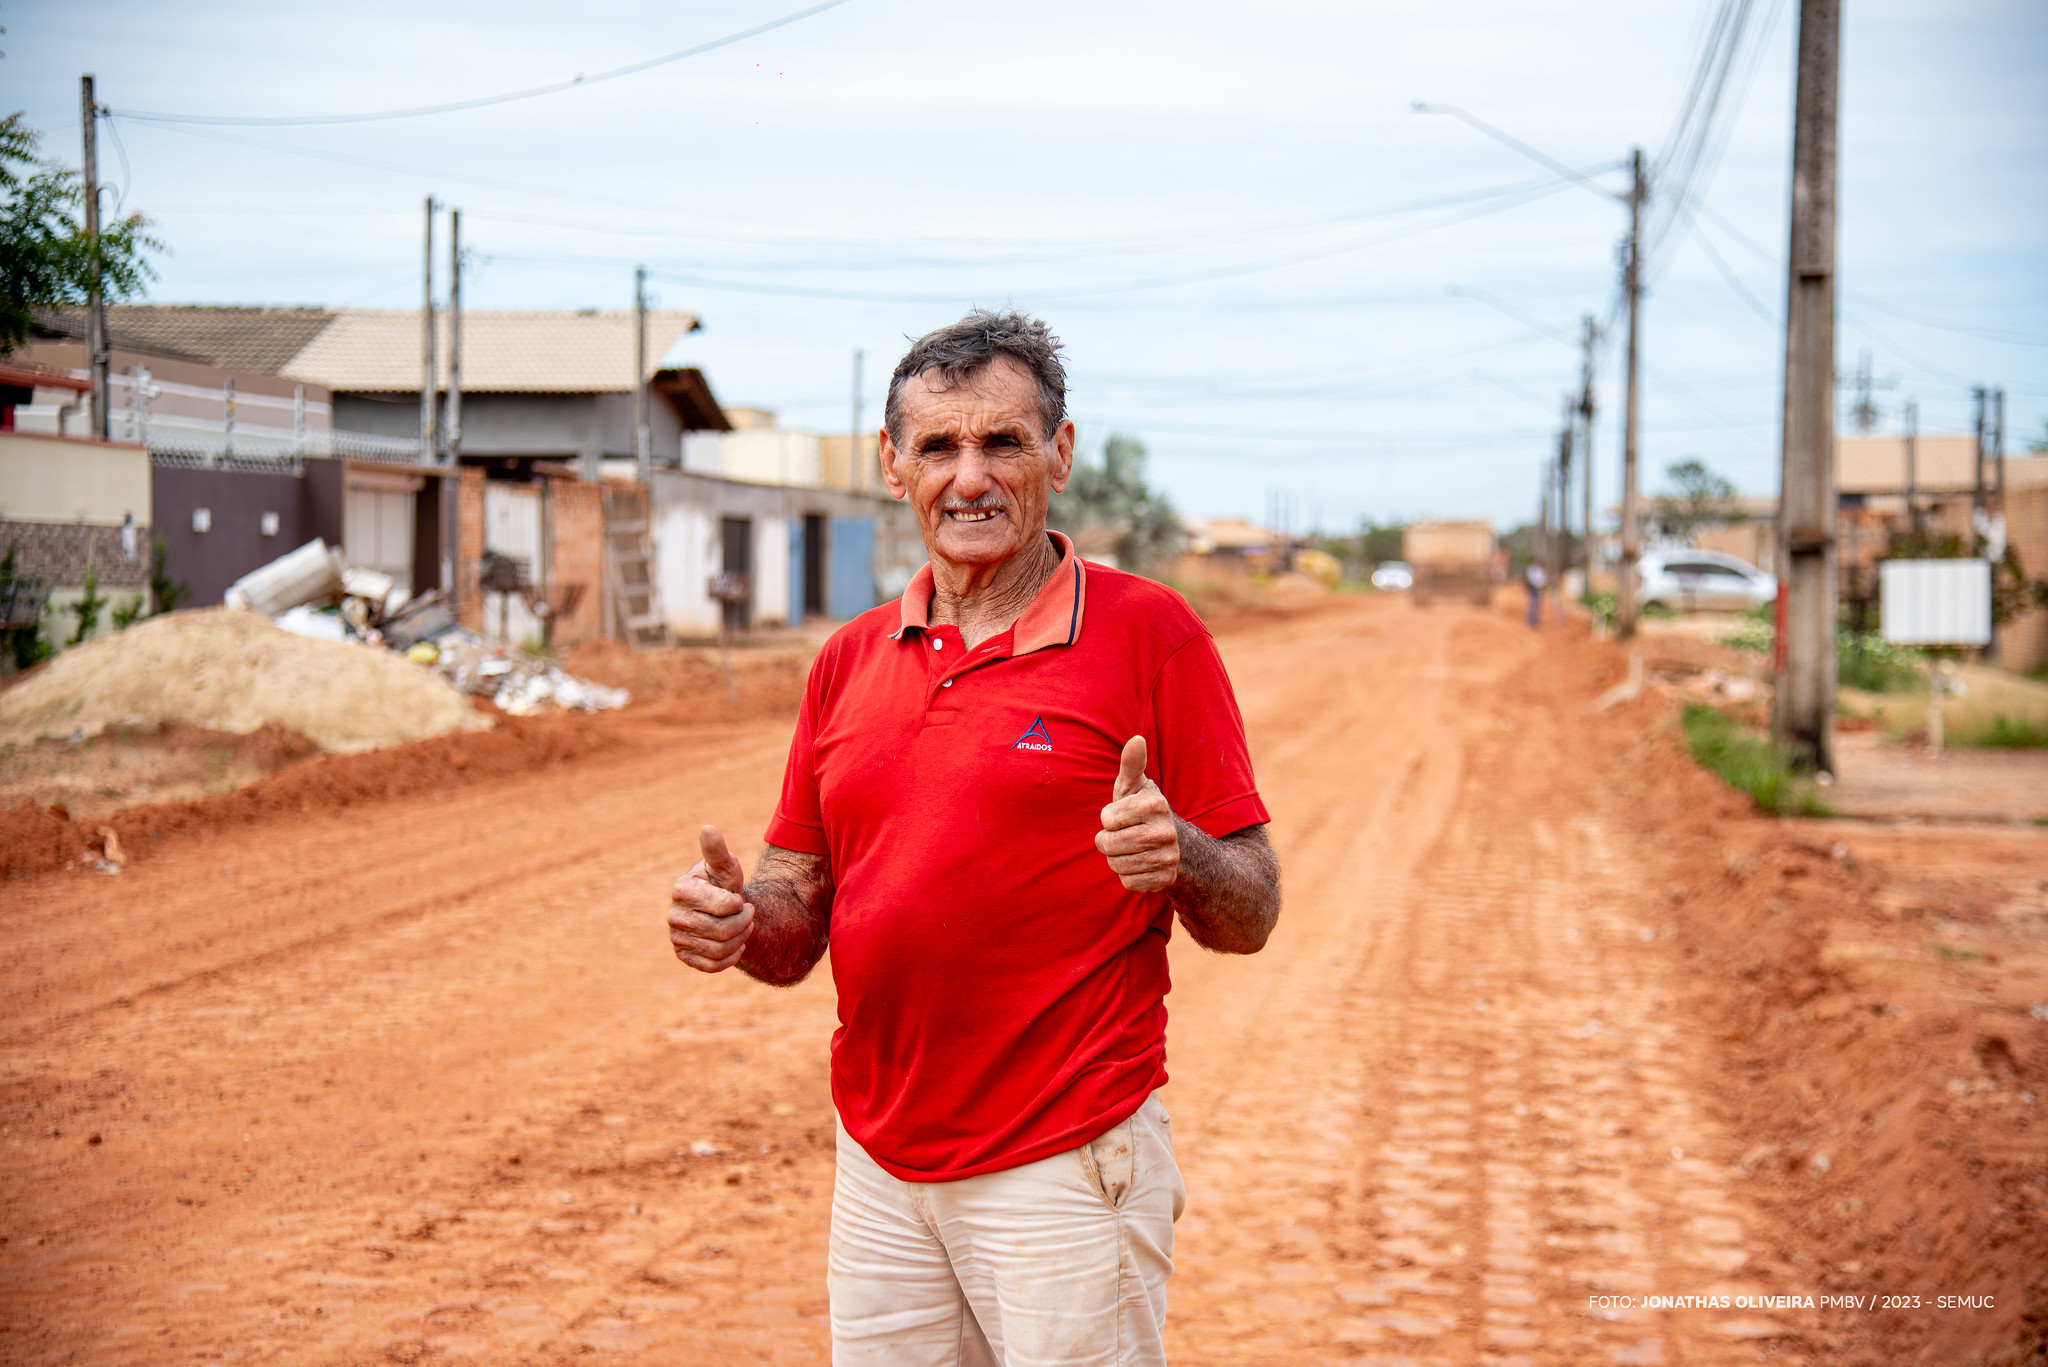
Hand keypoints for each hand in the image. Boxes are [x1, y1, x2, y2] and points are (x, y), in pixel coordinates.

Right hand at [668, 825, 754, 971]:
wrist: (724, 910)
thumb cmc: (724, 884)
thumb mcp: (725, 867)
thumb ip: (717, 852)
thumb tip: (708, 829)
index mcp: (682, 889)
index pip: (724, 907)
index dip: (740, 905)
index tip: (740, 898)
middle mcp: (673, 915)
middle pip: (721, 931)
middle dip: (743, 923)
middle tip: (749, 914)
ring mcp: (676, 937)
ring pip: (718, 950)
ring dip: (740, 940)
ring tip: (745, 927)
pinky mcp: (684, 956)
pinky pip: (711, 966)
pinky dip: (731, 958)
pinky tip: (737, 945)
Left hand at [1095, 736, 1179, 891]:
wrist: (1170, 840)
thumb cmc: (1140, 808)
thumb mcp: (1134, 786)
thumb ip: (1131, 764)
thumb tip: (1136, 739)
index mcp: (1155, 805)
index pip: (1106, 819)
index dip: (1108, 818)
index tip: (1123, 815)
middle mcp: (1166, 832)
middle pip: (1109, 844)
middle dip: (1107, 841)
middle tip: (1122, 834)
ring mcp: (1168, 857)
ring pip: (1117, 865)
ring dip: (1116, 858)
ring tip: (1130, 848)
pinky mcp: (1166, 879)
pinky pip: (1129, 882)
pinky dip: (1128, 875)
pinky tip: (1139, 863)